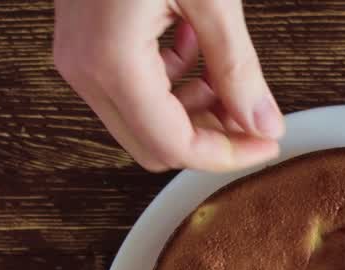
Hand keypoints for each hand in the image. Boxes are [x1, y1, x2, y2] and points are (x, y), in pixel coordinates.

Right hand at [54, 0, 282, 172]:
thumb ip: (238, 67)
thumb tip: (262, 121)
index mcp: (111, 61)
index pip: (173, 146)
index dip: (227, 154)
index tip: (266, 142)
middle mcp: (84, 67)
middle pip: (152, 146)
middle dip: (209, 138)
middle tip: (254, 118)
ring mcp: (78, 55)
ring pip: (141, 121)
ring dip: (191, 111)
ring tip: (229, 77)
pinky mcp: (84, 39)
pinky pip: (129, 87)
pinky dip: (170, 83)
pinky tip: (196, 49)